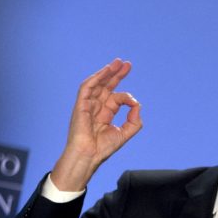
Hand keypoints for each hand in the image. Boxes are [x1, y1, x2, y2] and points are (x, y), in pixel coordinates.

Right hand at [51, 58, 142, 190]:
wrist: (89, 155)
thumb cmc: (103, 148)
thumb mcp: (124, 133)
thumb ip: (134, 120)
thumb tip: (137, 105)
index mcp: (105, 114)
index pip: (116, 98)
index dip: (127, 97)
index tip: (133, 103)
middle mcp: (96, 107)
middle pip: (106, 86)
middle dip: (117, 74)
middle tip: (127, 64)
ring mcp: (88, 105)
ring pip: (97, 83)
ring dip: (107, 72)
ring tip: (118, 62)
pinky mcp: (81, 104)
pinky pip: (87, 87)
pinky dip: (97, 77)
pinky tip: (106, 70)